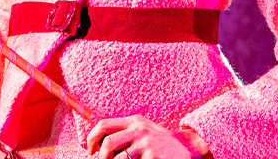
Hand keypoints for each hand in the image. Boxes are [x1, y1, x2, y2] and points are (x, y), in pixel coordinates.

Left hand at [85, 115, 209, 158]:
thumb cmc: (160, 144)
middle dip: (101, 157)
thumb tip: (97, 145)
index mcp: (135, 121)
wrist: (186, 149)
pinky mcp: (152, 157)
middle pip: (108, 143)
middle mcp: (140, 130)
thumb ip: (124, 133)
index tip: (91, 151)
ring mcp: (147, 144)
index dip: (91, 139)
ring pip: (118, 158)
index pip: (103, 125)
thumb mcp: (143, 132)